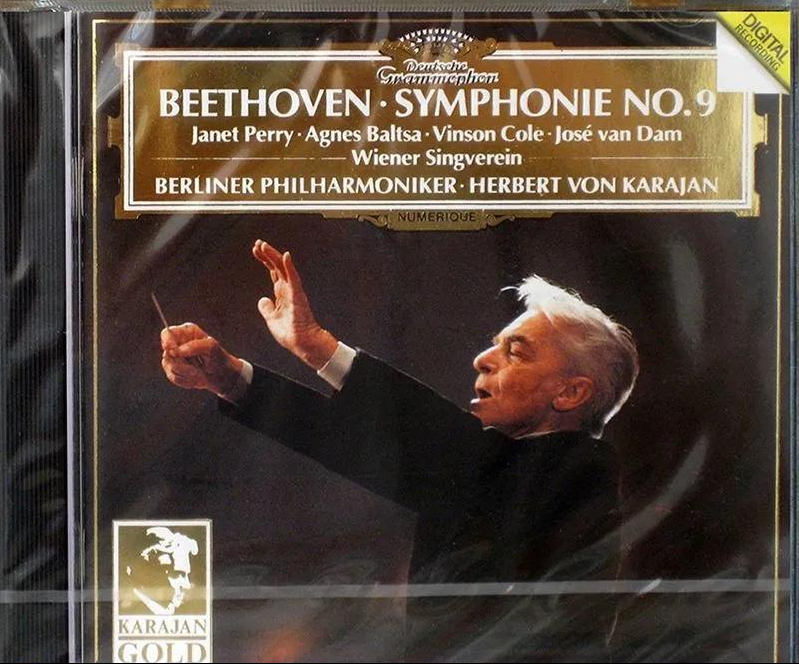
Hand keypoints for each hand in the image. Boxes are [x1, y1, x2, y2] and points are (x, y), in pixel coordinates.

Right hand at [160, 323, 243, 395]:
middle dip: (182, 363)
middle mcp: (177, 343)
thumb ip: (195, 346)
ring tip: (199, 372)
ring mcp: (173, 357)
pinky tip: (196, 377)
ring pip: (170, 367)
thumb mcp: (211, 347)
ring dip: (187, 372)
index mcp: (185, 332)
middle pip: (167, 353)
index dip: (167, 342)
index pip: (166, 334)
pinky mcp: (173, 370)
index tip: (174, 352)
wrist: (221, 375)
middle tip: (196, 368)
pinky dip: (186, 380)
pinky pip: (174, 377)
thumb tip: (179, 351)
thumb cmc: (217, 357)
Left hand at [252, 239, 337, 368]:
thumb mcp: (272, 319)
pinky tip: (285, 255)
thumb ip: (267, 308)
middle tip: (257, 243)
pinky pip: (293, 278)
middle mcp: (288, 289)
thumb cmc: (290, 333)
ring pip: (283, 268)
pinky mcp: (298, 295)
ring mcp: (293, 291)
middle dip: (266, 254)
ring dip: (273, 256)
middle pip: (276, 266)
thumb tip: (262, 300)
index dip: (264, 260)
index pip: (273, 272)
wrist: (302, 343)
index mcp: (282, 294)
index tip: (255, 250)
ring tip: (263, 245)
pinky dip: (289, 266)